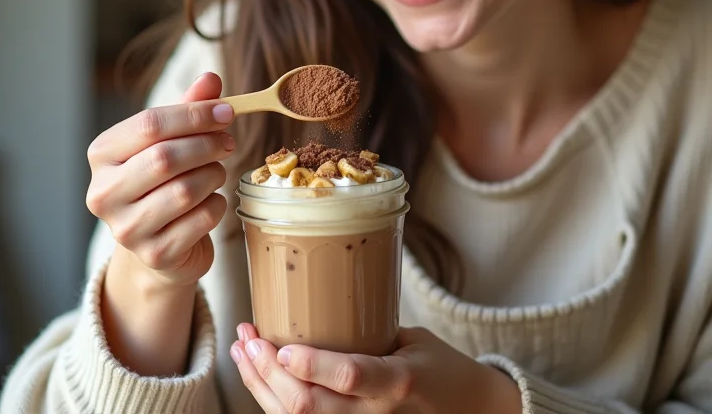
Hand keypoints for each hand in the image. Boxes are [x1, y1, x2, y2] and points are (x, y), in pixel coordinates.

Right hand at [86, 72, 233, 286]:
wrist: (159, 244)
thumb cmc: (163, 180)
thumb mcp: (171, 139)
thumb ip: (189, 107)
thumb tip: (211, 78)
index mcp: (103, 154)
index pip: (150, 124)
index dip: (195, 114)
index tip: (227, 112)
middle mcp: (104, 193)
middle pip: (165, 158)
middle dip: (207, 145)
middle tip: (229, 141)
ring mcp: (126, 229)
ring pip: (185, 190)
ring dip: (213, 175)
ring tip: (217, 171)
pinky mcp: (155, 255)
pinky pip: (201, 219)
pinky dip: (216, 205)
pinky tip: (211, 201)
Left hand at [231, 323, 521, 412]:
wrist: (469, 413)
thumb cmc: (441, 369)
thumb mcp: (413, 341)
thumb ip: (367, 336)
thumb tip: (315, 308)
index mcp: (398, 382)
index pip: (350, 376)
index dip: (310, 365)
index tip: (279, 344)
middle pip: (308, 406)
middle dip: (267, 372)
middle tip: (248, 337)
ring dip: (260, 387)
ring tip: (242, 353)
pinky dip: (273, 403)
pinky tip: (259, 379)